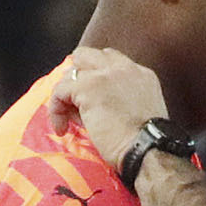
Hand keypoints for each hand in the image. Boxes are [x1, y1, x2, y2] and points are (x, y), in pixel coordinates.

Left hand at [50, 47, 171, 170]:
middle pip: (87, 55)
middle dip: (76, 75)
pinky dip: (56, 110)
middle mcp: (124, 68)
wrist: (148, 151)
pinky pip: (60, 91)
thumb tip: (91, 105)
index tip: (90, 98)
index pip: (110, 60)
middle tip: (73, 100)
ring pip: (70, 74)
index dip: (95, 75)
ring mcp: (105, 75)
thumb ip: (123, 100)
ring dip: (66, 97)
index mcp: (141, 74)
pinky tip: (62, 129)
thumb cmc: (146, 144)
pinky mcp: (87, 87)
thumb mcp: (141, 113)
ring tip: (70, 121)